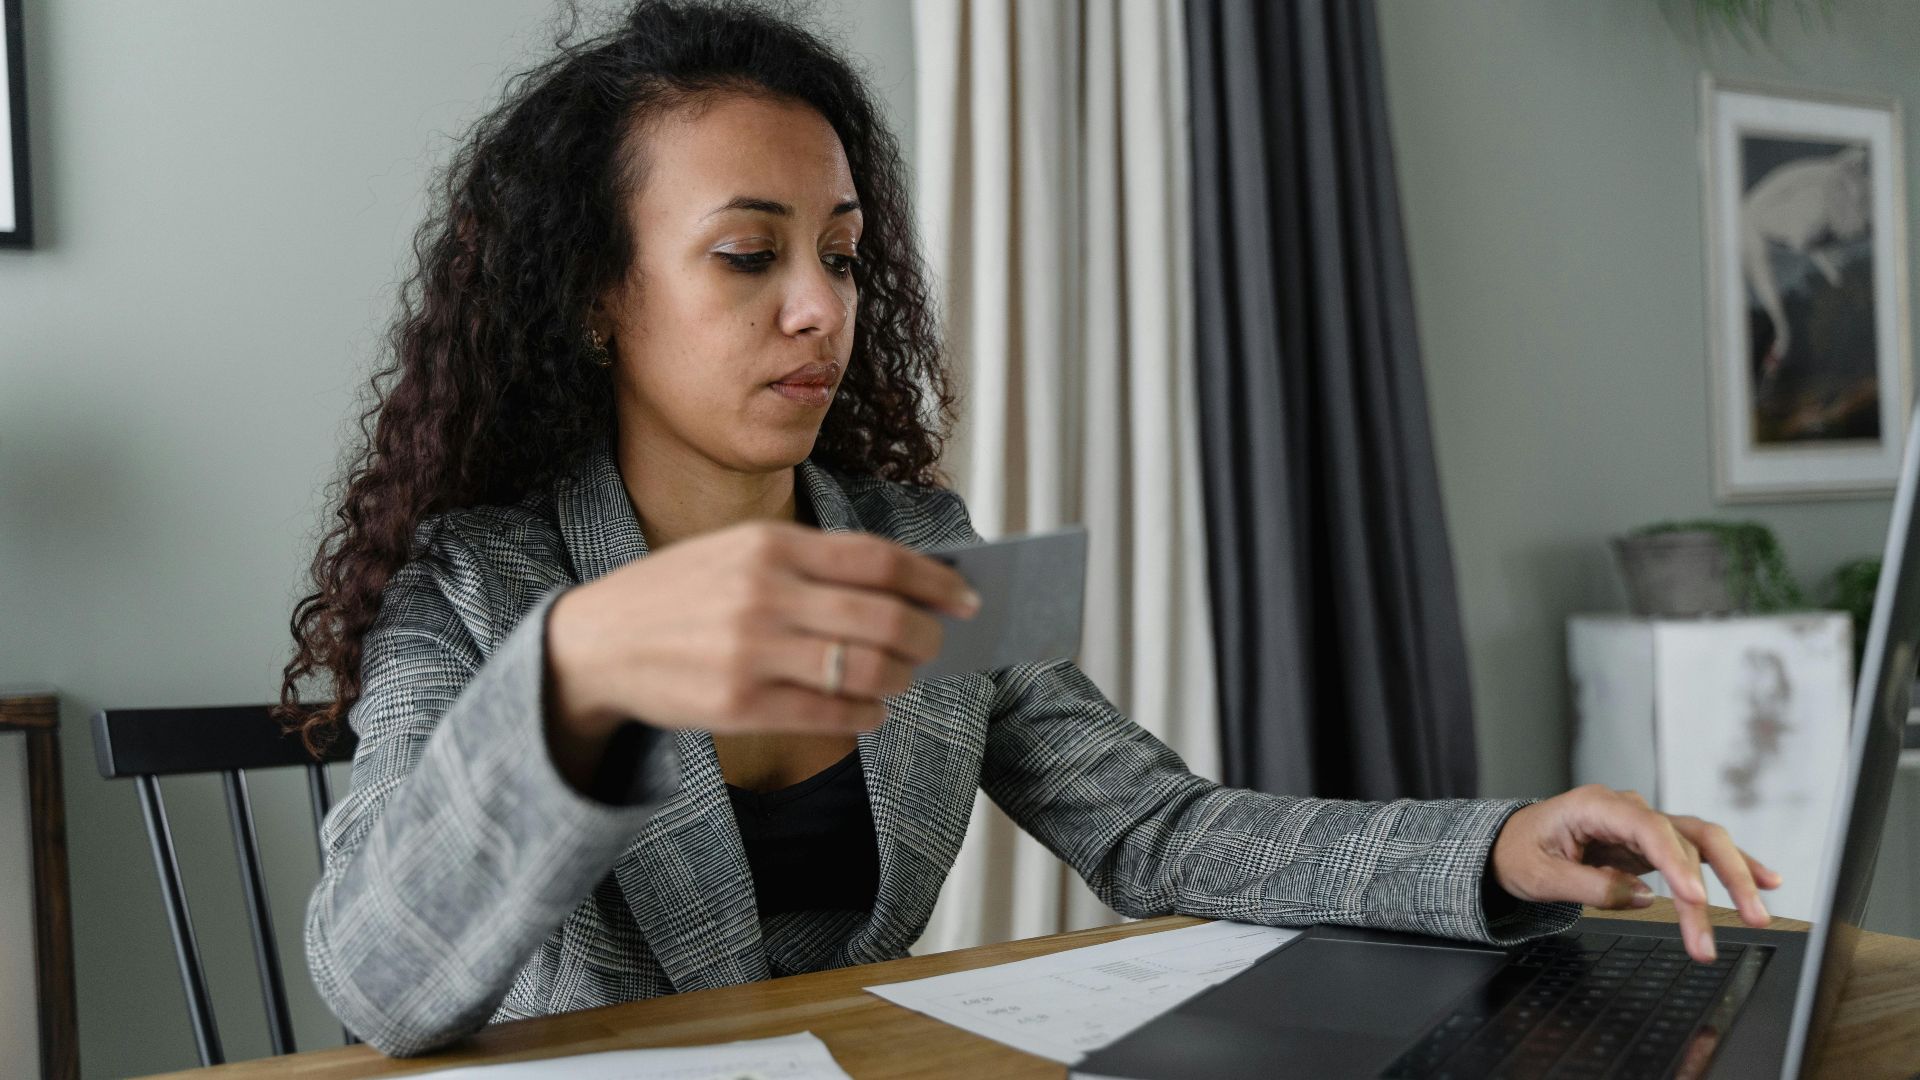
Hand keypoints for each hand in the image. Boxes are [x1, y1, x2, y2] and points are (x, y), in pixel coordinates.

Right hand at [546, 520, 979, 742]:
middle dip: (926, 635)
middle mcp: (764, 595)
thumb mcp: (737, 552)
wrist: (596, 643)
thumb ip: (811, 562)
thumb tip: (902, 584)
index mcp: (769, 546)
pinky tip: (871, 710)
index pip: (878, 559)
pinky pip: (831, 714)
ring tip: (901, 677)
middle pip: (883, 617)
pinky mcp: (739, 704)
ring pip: (864, 670)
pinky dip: (867, 715)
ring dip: (899, 677)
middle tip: (936, 644)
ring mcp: (751, 652)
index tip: (965, 595)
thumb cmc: (682, 594)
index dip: (934, 580)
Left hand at [1489, 784, 1782, 962]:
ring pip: (1701, 844)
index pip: (1648, 829)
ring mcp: (1643, 825)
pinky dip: (1730, 867)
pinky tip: (1765, 881)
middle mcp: (1627, 809)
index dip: (1676, 864)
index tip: (1695, 900)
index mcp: (1595, 805)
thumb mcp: (1541, 875)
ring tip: (1758, 914)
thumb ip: (1590, 886)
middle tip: (1747, 918)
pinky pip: (1697, 854)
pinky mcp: (1652, 845)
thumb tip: (1643, 898)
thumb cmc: (1520, 853)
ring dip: (1733, 878)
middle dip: (1722, 876)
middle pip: (1686, 834)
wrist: (1510, 843)